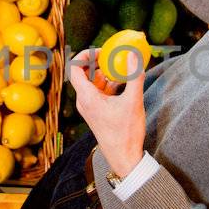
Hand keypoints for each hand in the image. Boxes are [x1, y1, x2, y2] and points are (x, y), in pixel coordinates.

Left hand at [69, 49, 146, 177]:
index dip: (85, 55)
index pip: (75, 68)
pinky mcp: (97, 113)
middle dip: (97, 62)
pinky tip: (123, 83)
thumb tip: (133, 54)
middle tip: (112, 55)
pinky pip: (98, 93)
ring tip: (120, 68)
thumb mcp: (133, 101)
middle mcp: (84, 102)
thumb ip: (134, 76)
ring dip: (104, 74)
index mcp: (87, 97)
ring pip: (92, 84)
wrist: (124, 157)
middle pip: (83, 74)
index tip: (101, 51)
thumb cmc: (126, 132)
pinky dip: (108, 85)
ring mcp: (90, 108)